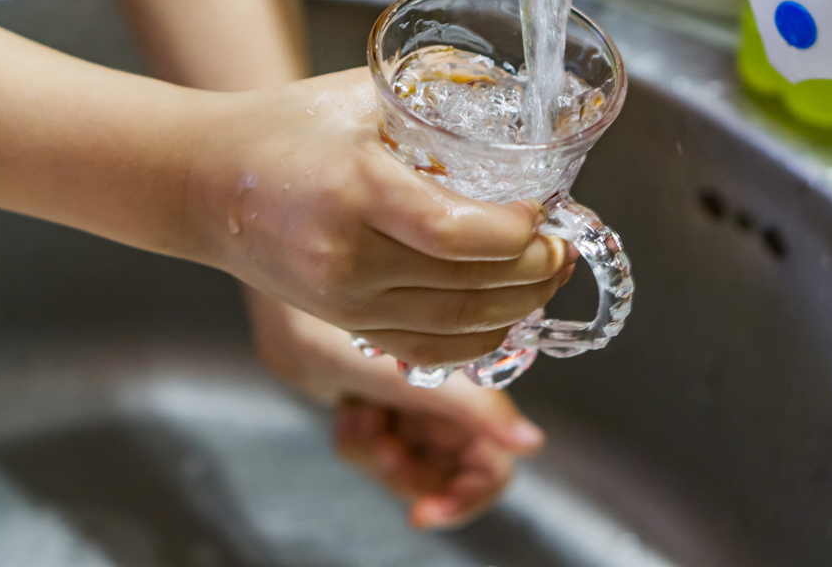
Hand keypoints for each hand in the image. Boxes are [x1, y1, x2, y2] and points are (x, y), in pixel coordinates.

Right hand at [190, 68, 576, 367]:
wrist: (205, 183)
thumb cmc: (284, 127)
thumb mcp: (360, 94)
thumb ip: (436, 99)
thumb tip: (515, 112)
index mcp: (356, 188)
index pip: (460, 233)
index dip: (519, 232)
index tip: (543, 211)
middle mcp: (346, 255)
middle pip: (468, 286)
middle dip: (534, 271)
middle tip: (561, 246)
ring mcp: (340, 299)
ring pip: (454, 324)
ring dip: (517, 307)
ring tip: (545, 276)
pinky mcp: (339, 321)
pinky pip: (423, 350)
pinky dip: (475, 339)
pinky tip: (502, 314)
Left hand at [247, 291, 543, 527]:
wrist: (299, 319)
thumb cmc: (360, 336)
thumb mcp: (424, 380)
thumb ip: (481, 411)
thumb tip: (532, 442)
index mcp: (469, 402)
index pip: (491, 472)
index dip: (465, 500)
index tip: (425, 512)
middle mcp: (445, 411)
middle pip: (445, 481)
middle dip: (409, 477)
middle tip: (384, 447)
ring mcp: (412, 414)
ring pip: (406, 473)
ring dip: (378, 456)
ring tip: (362, 414)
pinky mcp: (381, 414)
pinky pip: (372, 458)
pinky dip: (357, 442)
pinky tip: (348, 407)